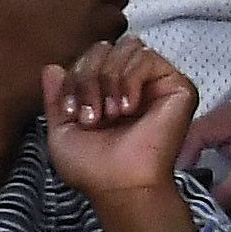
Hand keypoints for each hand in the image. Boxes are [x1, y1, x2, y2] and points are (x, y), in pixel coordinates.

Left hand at [41, 39, 198, 231]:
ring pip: (127, 47)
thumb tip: (52, 67)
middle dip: (89, 76)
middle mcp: (134, 84)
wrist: (119, 184)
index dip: (75, 76)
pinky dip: (129, 79)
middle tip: (92, 115)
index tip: (72, 113)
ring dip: (109, 79)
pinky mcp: (178, 86)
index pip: (91, 57)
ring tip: (111, 114)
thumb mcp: (62, 130)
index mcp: (109, 91)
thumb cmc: (93, 166)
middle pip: (106, 47)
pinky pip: (148, 57)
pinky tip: (127, 108)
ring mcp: (157, 84)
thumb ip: (56, 98)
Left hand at [182, 95, 230, 216]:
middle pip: (229, 217)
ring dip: (218, 217)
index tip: (176, 194)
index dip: (197, 201)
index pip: (222, 199)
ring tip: (198, 203)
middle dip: (204, 211)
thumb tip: (169, 168)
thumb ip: (192, 140)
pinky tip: (221, 205)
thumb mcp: (222, 119)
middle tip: (181, 200)